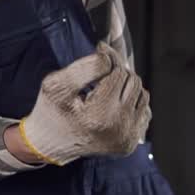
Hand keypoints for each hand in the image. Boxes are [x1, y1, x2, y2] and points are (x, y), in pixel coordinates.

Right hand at [14, 42, 150, 165]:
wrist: (51, 143)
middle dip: (117, 72)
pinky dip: (130, 103)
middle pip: (132, 81)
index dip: (108, 57)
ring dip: (126, 87)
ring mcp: (127, 138)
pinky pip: (143, 110)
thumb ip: (84, 68)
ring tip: (105, 89)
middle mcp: (118, 129)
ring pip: (142, 94)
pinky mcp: (131, 143)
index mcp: (100, 115)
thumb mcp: (57, 85)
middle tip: (99, 73)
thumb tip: (109, 56)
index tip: (99, 50)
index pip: (117, 72)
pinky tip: (112, 106)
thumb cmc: (52, 110)